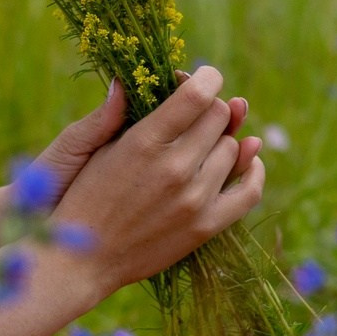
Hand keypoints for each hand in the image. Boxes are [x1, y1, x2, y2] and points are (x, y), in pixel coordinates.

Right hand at [33, 77, 261, 205]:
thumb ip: (116, 113)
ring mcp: (194, 199)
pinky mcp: (206, 226)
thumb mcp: (92, 149)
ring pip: (234, 148)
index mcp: (144, 142)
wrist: (82, 259)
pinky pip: (250, 190)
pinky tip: (248, 159)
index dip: (208, 77)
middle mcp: (174, 168)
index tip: (205, 76)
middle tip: (196, 114)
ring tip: (201, 144)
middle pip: (220, 116)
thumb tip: (127, 78)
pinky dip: (254, 169)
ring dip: (222, 140)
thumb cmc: (84, 197)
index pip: (198, 95)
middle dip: (210, 108)